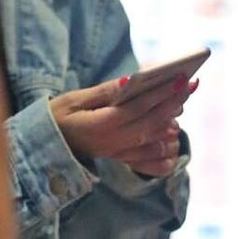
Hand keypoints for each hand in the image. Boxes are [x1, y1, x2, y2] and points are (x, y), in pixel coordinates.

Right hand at [50, 75, 195, 175]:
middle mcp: (114, 142)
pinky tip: (172, 134)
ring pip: (153, 139)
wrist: (47, 146)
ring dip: (170, 121)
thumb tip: (131, 80)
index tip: (181, 79)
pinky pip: (148, 159)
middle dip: (173, 102)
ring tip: (182, 102)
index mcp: (102, 125)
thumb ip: (105, 92)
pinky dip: (164, 149)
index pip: (139, 107)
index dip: (162, 94)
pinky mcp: (119, 158)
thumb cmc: (58, 116)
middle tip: (190, 84)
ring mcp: (118, 153)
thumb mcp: (75, 99)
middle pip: (152, 121)